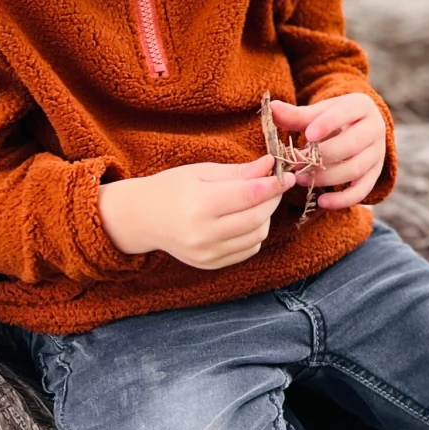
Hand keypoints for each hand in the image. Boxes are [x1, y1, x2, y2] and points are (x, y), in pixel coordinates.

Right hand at [98, 155, 294, 270]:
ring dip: (265, 217)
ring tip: (257, 201)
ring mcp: (206, 253)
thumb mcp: (202, 172)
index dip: (274, 185)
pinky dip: (254, 234)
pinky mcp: (209, 264)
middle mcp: (203, 234)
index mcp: (199, 205)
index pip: (250, 195)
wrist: (141, 218)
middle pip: (257, 217)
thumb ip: (239, 171)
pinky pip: (248, 251)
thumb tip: (271, 165)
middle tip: (274, 185)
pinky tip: (245, 219)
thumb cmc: (171, 188)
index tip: (287, 175)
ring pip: (257, 236)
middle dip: (273, 199)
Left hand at [267, 94, 386, 211]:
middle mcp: (375, 129)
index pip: (346, 113)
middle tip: (296, 164)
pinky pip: (362, 190)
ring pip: (355, 169)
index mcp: (361, 107)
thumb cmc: (334, 119)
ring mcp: (377, 153)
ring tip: (300, 179)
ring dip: (326, 177)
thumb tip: (272, 108)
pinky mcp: (375, 174)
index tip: (307, 135)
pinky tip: (322, 201)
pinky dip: (343, 199)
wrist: (359, 128)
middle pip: (352, 144)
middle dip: (321, 156)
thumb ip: (296, 114)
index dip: (327, 124)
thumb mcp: (318, 113)